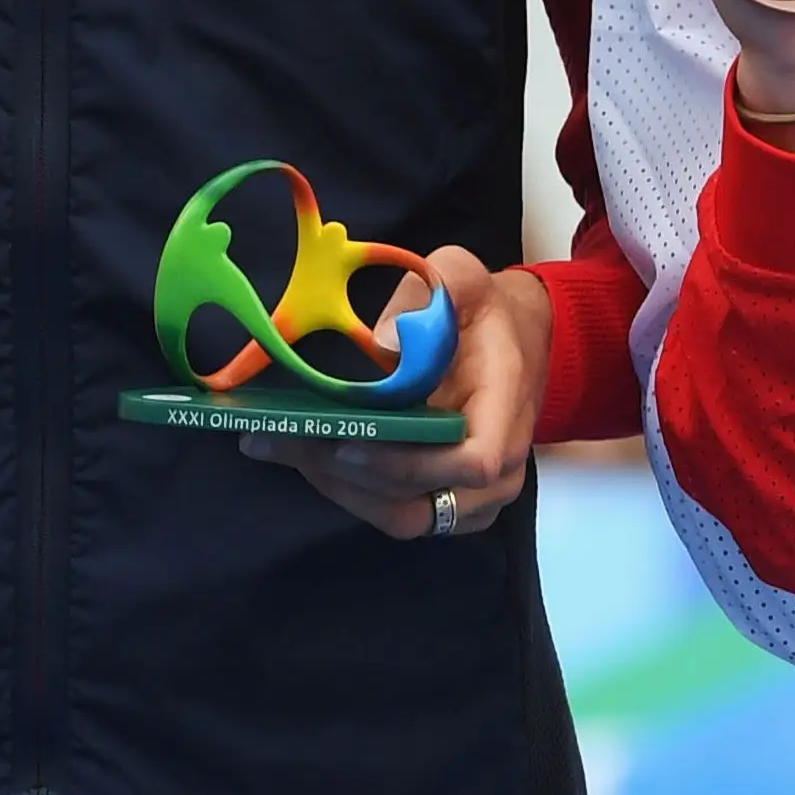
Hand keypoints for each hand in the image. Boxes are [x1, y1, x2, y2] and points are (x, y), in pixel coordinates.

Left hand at [244, 249, 542, 541]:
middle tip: (285, 439)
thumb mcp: (461, 277)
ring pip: (402, 518)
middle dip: (348, 477)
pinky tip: (306, 454)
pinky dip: (349, 490)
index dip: (409, 464)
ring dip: (339, 488)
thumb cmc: (482, 309)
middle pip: (423, 501)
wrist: (513, 336)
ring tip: (280, 446)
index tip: (349, 444)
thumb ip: (429, 296)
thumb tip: (382, 344)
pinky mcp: (447, 500)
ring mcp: (475, 494)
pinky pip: (395, 513)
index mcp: (505, 409)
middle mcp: (499, 468)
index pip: (473, 461)